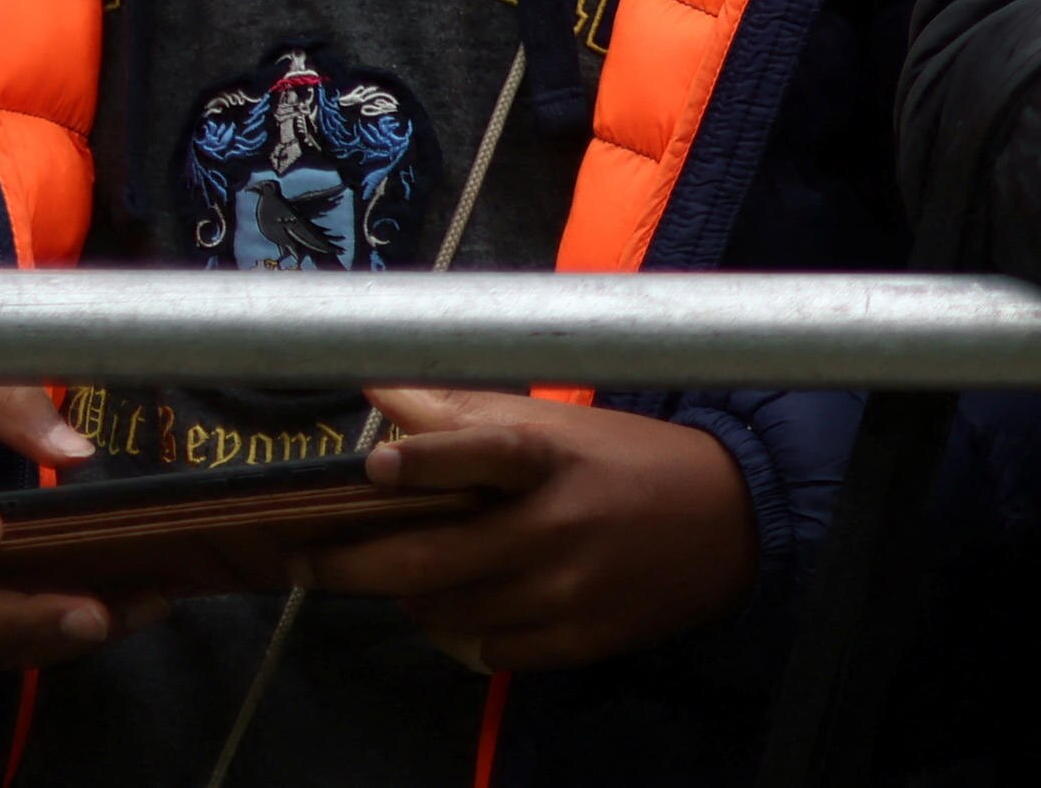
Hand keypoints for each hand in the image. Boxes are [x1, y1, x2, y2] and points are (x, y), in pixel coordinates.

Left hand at [309, 393, 753, 668]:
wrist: (733, 525)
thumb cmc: (631, 461)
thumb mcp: (563, 424)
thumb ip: (471, 414)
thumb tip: (382, 391)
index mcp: (554, 459)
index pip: (485, 453)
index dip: (427, 459)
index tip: (372, 466)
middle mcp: (555, 526)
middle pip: (431, 559)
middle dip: (352, 565)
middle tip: (307, 560)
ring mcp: (564, 591)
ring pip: (444, 611)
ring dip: (414, 594)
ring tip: (417, 570)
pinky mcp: (577, 641)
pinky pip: (487, 650)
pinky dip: (470, 629)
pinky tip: (484, 601)